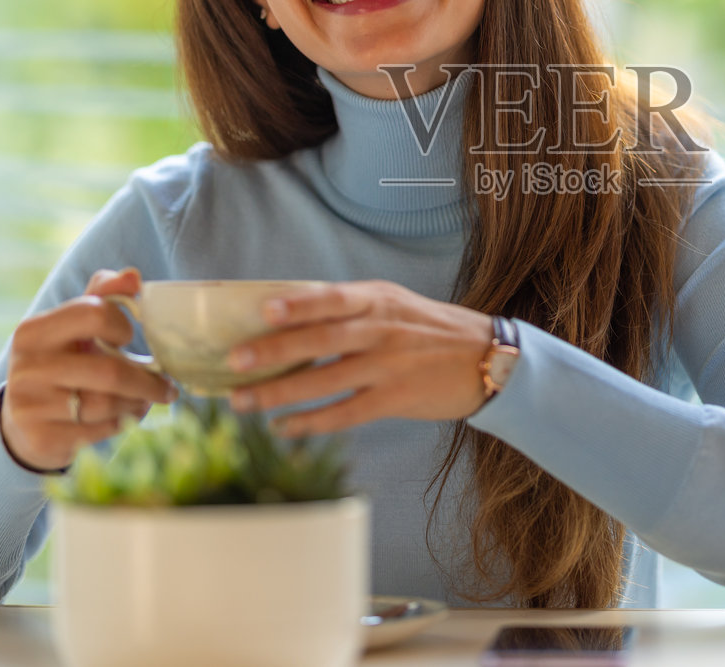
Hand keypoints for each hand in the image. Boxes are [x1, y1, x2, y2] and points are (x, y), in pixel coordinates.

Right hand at [0, 267, 178, 471]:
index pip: (93, 314)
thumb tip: (133, 276)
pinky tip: (126, 417)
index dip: (121, 325)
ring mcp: (31, 406)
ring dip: (138, 403)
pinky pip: (99, 431)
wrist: (22, 422)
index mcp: (33, 332)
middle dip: (146, 380)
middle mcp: (27, 368)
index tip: (129, 337)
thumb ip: (102, 295)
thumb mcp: (71, 327)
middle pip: (108, 371)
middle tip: (166, 386)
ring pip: (107, 405)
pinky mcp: (42, 438)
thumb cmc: (60, 363)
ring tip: (147, 399)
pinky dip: (122, 424)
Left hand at [224, 280, 494, 435]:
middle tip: (235, 361)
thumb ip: (350, 308)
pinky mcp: (396, 399)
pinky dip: (310, 422)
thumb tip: (288, 314)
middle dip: (274, 351)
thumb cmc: (430, 329)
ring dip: (280, 393)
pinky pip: (344, 413)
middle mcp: (383, 329)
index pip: (332, 298)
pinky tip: (283, 427)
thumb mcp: (395, 303)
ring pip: (325, 380)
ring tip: (242, 401)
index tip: (262, 311)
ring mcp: (389, 366)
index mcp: (378, 299)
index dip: (298, 304)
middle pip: (321, 339)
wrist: (488, 358)